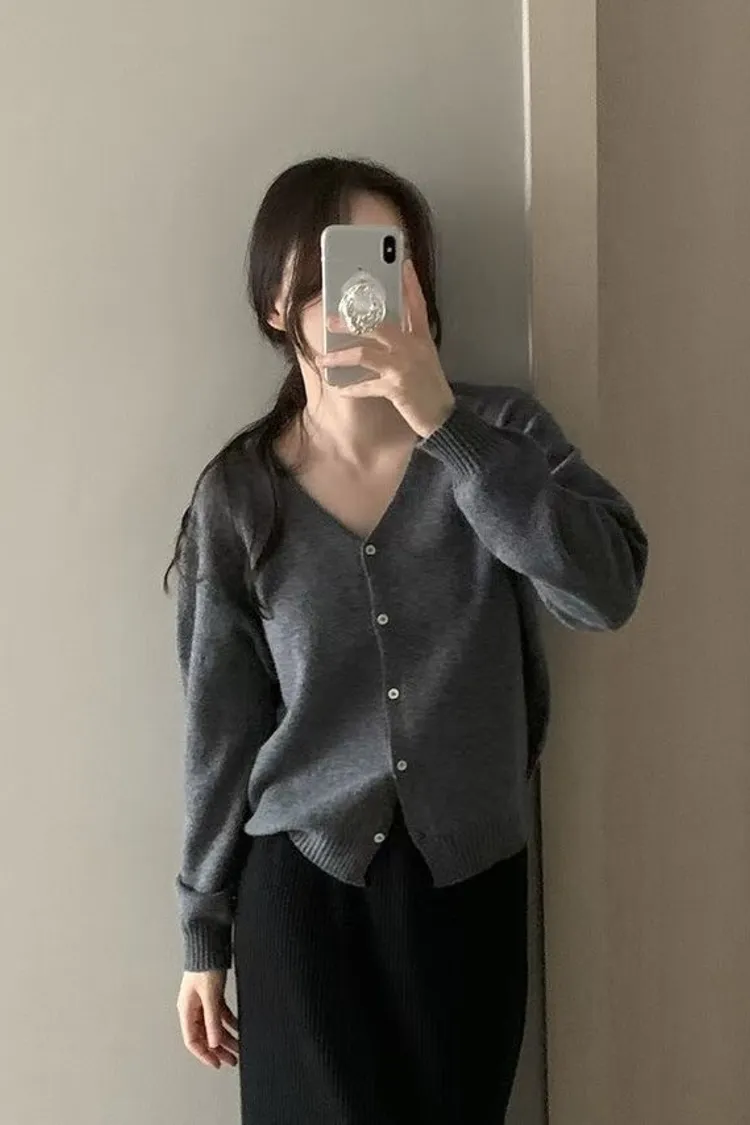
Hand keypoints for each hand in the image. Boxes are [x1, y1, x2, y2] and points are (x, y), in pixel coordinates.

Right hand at [177, 969, 238, 1069]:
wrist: (208, 943)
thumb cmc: (204, 965)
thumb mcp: (210, 995)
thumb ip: (212, 1020)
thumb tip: (214, 1043)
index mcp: (186, 1010)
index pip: (192, 1040)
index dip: (205, 1054)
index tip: (217, 1063)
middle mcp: (193, 1008)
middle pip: (205, 1035)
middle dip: (218, 1049)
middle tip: (232, 1060)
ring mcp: (203, 1001)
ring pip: (214, 1026)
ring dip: (226, 1037)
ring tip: (239, 1047)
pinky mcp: (212, 994)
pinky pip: (220, 1014)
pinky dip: (229, 1022)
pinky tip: (239, 1027)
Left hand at [317, 258, 455, 438]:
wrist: (444, 417)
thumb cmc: (431, 388)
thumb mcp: (425, 359)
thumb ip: (408, 343)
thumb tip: (382, 333)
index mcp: (422, 339)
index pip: (417, 306)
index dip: (410, 284)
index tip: (403, 264)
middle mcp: (413, 348)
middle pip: (379, 326)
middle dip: (351, 322)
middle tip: (329, 321)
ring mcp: (404, 367)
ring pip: (365, 353)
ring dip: (340, 357)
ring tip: (323, 360)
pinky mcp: (397, 388)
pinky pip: (367, 386)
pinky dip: (352, 388)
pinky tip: (340, 388)